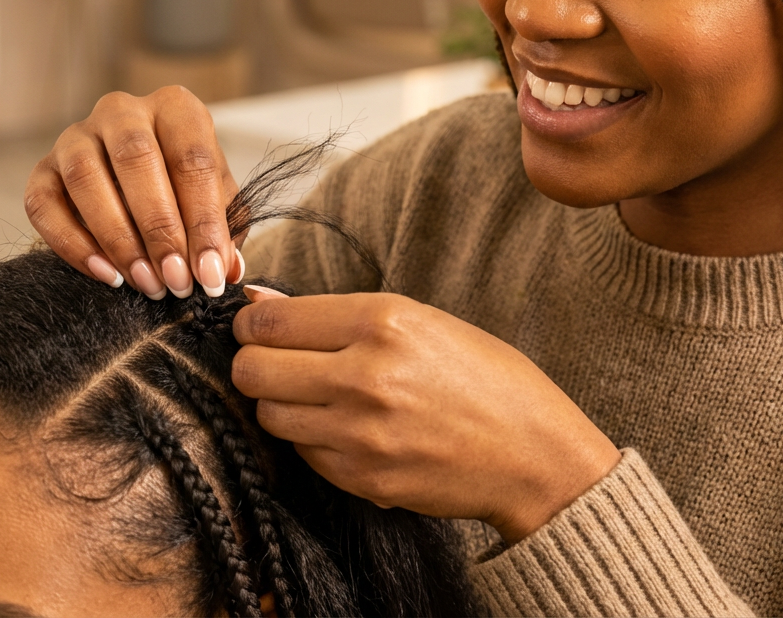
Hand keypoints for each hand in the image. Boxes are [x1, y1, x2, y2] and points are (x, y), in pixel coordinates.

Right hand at [24, 87, 242, 299]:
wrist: (136, 185)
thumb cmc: (185, 189)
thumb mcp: (217, 200)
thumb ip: (225, 230)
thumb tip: (225, 271)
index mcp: (174, 107)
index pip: (192, 158)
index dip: (204, 220)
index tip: (211, 272)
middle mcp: (121, 111)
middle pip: (136, 158)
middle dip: (159, 228)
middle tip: (176, 280)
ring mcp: (76, 136)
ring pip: (86, 178)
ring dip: (118, 238)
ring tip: (146, 283)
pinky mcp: (43, 168)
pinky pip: (43, 204)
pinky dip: (72, 244)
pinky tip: (106, 274)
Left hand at [232, 289, 620, 542]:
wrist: (533, 454)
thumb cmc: (483, 377)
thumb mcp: (418, 320)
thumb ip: (333, 313)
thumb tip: (259, 302)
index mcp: (382, 322)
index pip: (270, 321)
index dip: (249, 322)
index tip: (254, 326)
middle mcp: (365, 376)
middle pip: (252, 370)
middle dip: (253, 363)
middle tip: (272, 361)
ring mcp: (360, 434)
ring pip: (268, 416)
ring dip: (278, 403)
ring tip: (311, 395)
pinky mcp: (362, 479)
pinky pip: (302, 453)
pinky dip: (310, 439)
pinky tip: (342, 428)